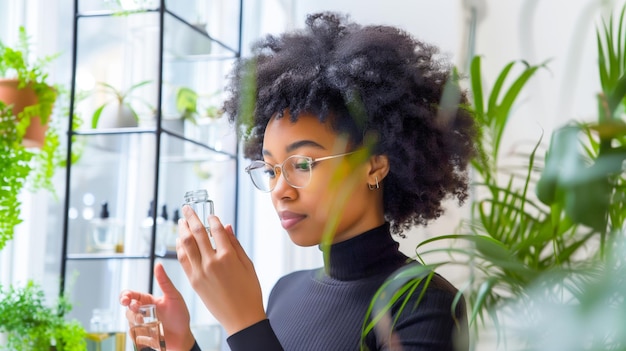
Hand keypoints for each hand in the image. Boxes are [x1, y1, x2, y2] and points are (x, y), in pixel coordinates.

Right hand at [119, 262, 194, 350]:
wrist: (183, 336)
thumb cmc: (180, 315)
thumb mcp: (173, 296)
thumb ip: (164, 282)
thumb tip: (158, 265)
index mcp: (148, 301)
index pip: (132, 295)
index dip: (125, 296)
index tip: (126, 299)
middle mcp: (143, 312)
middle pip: (128, 308)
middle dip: (129, 308)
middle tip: (136, 309)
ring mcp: (142, 324)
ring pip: (129, 321)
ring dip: (135, 320)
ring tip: (145, 321)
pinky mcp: (142, 336)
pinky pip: (133, 334)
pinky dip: (138, 333)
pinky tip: (148, 333)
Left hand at [177, 205, 265, 334]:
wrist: (241, 318)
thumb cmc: (249, 292)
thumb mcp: (248, 265)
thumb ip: (235, 244)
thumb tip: (225, 227)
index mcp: (228, 256)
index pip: (215, 230)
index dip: (212, 219)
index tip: (210, 214)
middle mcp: (211, 262)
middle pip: (197, 233)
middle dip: (191, 218)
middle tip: (186, 208)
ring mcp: (200, 272)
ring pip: (186, 245)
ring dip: (182, 230)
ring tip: (181, 221)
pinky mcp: (193, 281)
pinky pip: (183, 260)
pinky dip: (180, 248)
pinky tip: (180, 240)